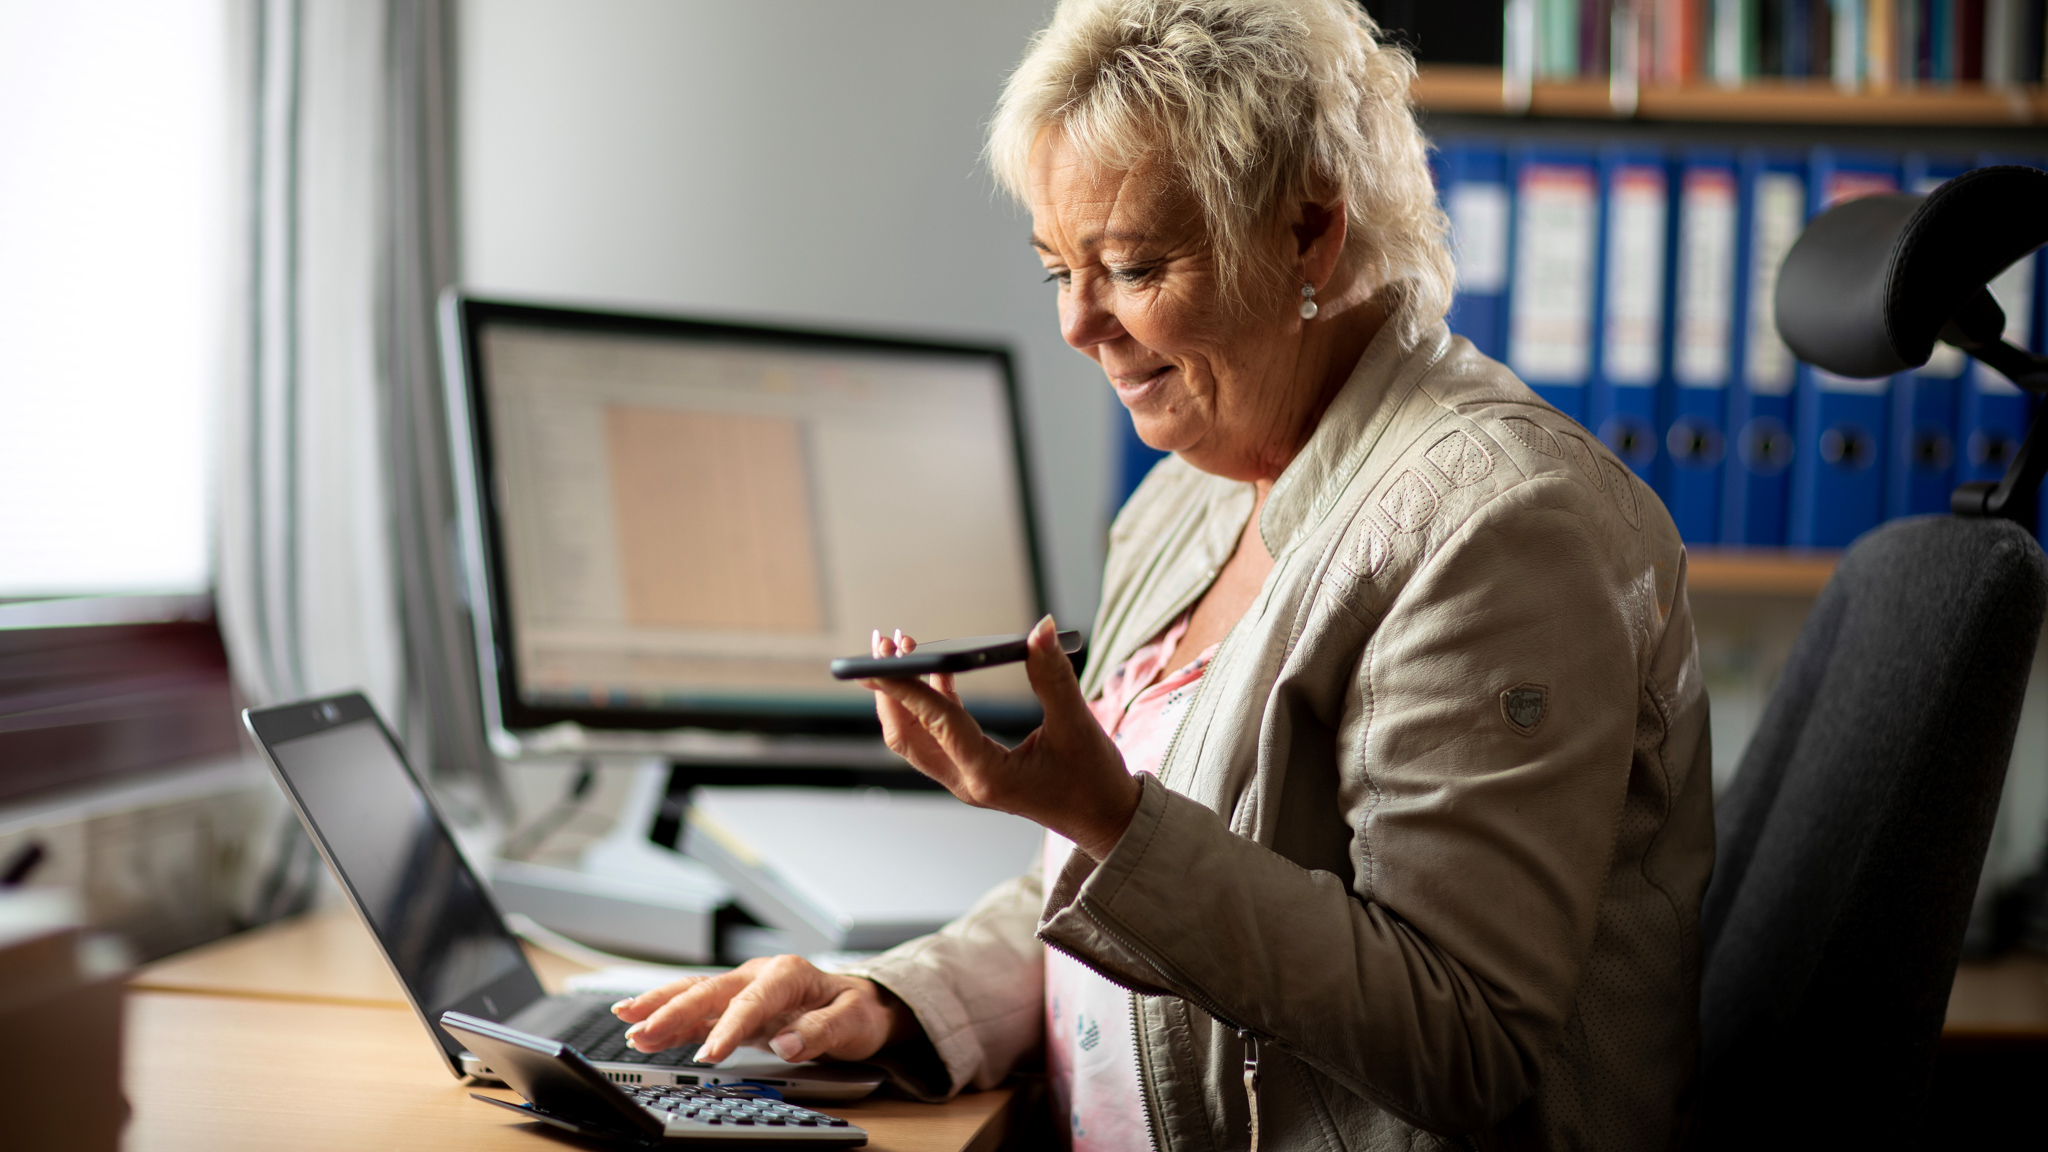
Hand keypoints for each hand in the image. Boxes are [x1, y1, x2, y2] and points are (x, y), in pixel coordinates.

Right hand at [610, 955, 914, 1062]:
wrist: (863, 1003)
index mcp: (788, 974)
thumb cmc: (858, 1009)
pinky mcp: (735, 1005)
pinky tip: (642, 1026)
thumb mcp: (853, 1021)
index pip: (751, 1002)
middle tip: (641, 1033)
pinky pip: (698, 1009)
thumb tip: (788, 1045)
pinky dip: (669, 1017)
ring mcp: (744, 988)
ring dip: (661, 1009)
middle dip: (673, 1012)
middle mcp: (759, 975)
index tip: (708, 1055)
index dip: (727, 1028)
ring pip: (695, 994)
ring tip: (627, 1024)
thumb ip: (821, 1031)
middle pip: (710, 991)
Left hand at [865, 615, 1139, 860]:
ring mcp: (966, 778)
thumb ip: (1053, 675)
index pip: (936, 722)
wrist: (1104, 821)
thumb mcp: (1076, 725)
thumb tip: (1039, 629)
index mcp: (988, 774)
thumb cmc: (1093, 781)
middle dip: (889, 689)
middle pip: (907, 734)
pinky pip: (937, 734)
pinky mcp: (973, 770)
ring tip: (901, 648)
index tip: (883, 657)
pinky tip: (940, 668)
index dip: (906, 686)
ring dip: (903, 695)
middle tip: (885, 644)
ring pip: (915, 736)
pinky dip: (930, 701)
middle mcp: (967, 780)